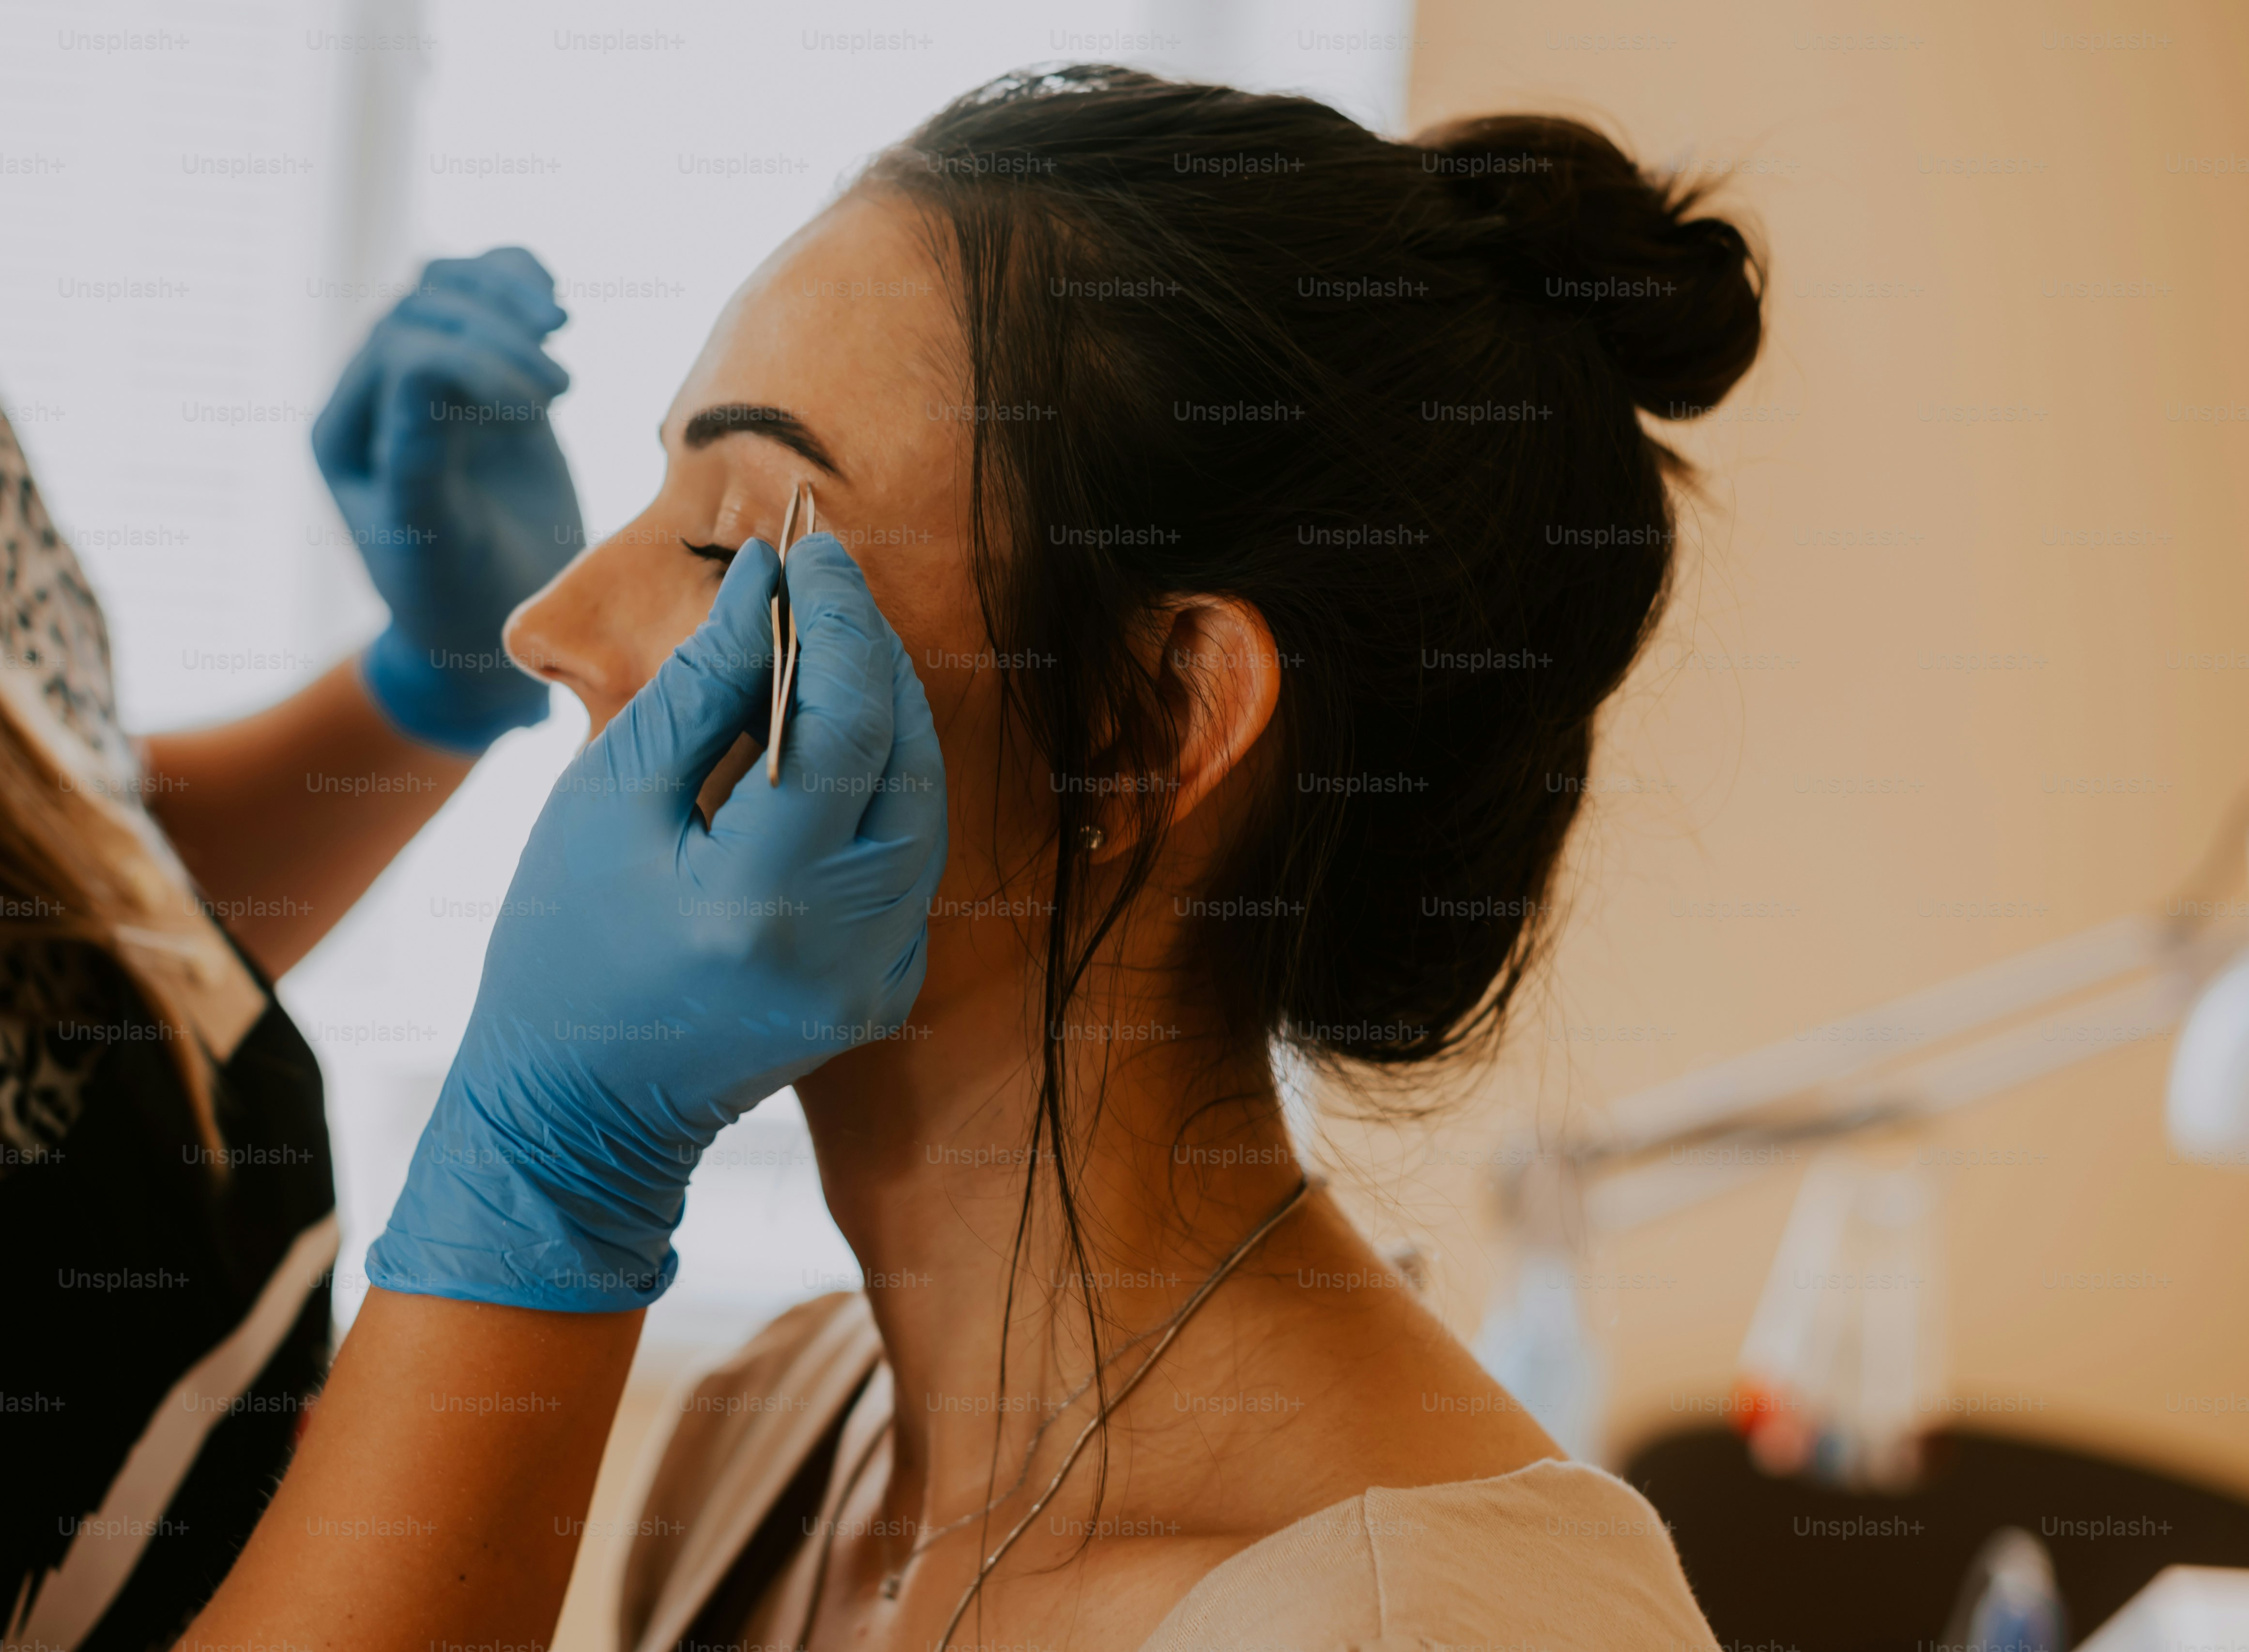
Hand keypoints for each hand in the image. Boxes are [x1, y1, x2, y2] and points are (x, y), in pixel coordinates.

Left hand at [313, 247, 582, 752]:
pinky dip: (520, 283)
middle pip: (423, 308)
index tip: (542, 410)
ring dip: (505, 294)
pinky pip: (489, 298)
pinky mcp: (484, 377)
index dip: (472, 363)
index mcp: (347, 434)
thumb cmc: (456, 598)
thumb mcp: (431, 542)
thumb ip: (419, 457)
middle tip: (562, 389)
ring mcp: (431, 380)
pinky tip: (555, 308)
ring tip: (559, 326)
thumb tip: (433, 364)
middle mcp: (378, 395)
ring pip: (450, 288)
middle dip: (495, 329)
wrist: (497, 626)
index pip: (402, 353)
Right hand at [366, 535, 947, 1308]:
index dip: (842, 621)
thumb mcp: (608, 798)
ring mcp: (879, 977)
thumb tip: (767, 582)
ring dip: (886, 717)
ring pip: (924, 805)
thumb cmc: (561, 947)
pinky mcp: (889, 990)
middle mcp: (846, 944)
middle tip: (828, 585)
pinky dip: (884, 790)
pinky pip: (912, 862)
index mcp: (764, 896)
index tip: (817, 550)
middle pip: (907, 757)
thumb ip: (701, 685)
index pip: (847, 721)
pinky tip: (834, 745)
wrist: (577, 1109)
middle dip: (874, 657)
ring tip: (828, 648)